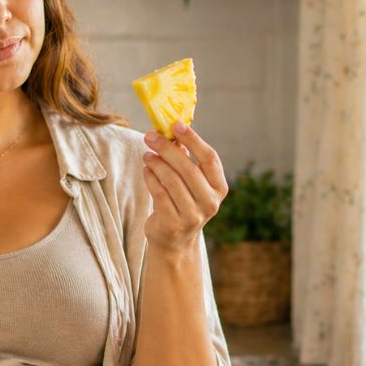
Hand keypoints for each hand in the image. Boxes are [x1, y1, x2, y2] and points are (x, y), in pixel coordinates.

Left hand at [141, 123, 227, 258]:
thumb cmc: (182, 203)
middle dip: (167, 149)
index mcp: (220, 188)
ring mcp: (193, 215)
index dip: (193, 140)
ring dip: (156, 163)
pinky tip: (146, 169)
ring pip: (171, 181)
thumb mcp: (189, 182)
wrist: (175, 240)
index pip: (209, 158)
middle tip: (150, 136)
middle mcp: (210, 203)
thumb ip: (185, 159)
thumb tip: (172, 131)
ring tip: (146, 154)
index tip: (176, 124)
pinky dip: (150, 178)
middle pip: (188, 168)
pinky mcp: (174, 224)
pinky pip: (159, 194)